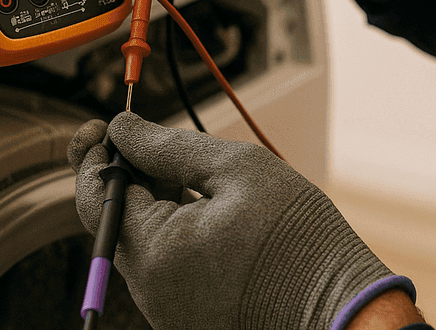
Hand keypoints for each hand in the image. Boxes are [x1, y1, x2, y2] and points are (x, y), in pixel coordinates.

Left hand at [68, 113, 412, 329]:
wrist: (341, 309)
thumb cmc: (298, 238)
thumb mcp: (238, 169)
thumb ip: (169, 147)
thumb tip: (123, 128)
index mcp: (154, 251)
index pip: (95, 195)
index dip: (93, 153)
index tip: (104, 125)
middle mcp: (149, 290)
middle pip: (113, 221)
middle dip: (126, 174)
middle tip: (153, 141)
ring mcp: (167, 311)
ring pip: (139, 243)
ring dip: (152, 204)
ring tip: (194, 178)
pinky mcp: (187, 319)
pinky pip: (164, 268)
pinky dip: (173, 234)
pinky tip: (207, 213)